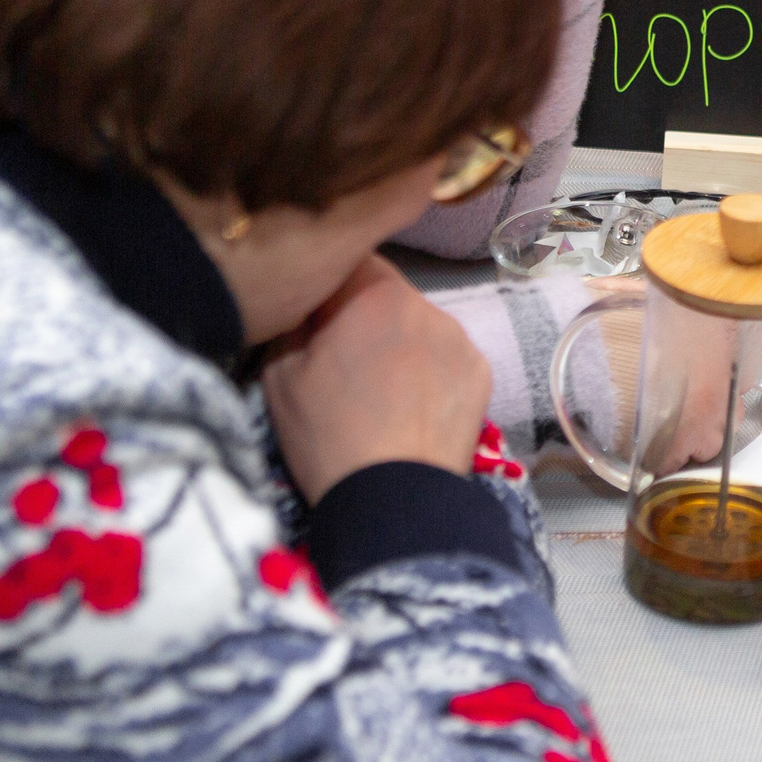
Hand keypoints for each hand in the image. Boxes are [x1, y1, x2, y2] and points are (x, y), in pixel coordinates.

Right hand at [262, 256, 492, 504]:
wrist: (393, 501)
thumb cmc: (327, 435)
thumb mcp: (279, 373)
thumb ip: (293, 320)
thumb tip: (305, 300)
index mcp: (374, 295)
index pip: (348, 260)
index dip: (326, 285)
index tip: (313, 319)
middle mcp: (426, 305)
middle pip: (385, 292)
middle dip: (362, 315)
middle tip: (341, 361)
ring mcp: (461, 339)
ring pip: (418, 324)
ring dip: (398, 342)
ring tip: (379, 392)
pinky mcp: (482, 372)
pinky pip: (447, 356)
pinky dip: (429, 370)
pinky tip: (410, 406)